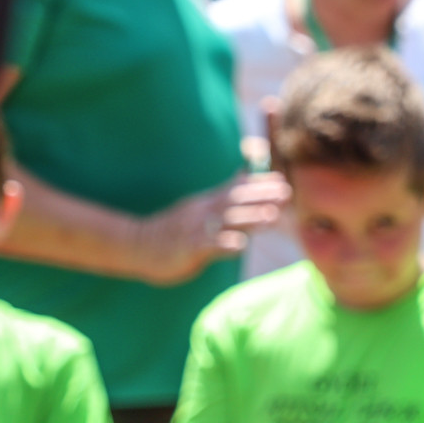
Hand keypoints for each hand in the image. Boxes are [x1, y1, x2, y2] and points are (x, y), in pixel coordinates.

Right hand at [130, 173, 289, 285]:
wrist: (136, 245)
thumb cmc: (176, 229)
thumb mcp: (200, 207)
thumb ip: (224, 192)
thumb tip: (245, 174)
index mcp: (207, 202)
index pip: (235, 188)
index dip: (259, 184)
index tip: (282, 180)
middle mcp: (203, 211)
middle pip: (234, 201)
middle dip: (261, 196)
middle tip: (286, 193)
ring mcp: (195, 229)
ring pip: (225, 221)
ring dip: (250, 218)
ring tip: (272, 216)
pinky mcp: (188, 248)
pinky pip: (208, 246)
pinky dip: (225, 244)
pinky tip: (241, 245)